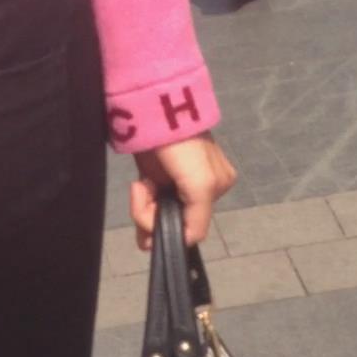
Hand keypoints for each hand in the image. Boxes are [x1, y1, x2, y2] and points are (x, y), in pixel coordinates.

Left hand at [131, 133, 237, 250]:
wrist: (155, 112)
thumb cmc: (183, 147)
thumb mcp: (202, 185)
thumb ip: (198, 222)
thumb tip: (185, 243)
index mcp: (217, 190)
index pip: (191, 231)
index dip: (170, 227)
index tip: (156, 206)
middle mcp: (197, 192)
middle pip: (172, 225)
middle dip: (153, 216)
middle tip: (147, 189)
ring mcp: (174, 187)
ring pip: (156, 220)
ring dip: (143, 208)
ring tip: (142, 184)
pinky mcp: (155, 180)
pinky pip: (147, 207)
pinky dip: (139, 202)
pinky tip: (140, 183)